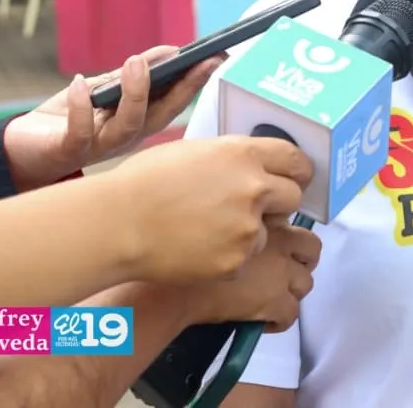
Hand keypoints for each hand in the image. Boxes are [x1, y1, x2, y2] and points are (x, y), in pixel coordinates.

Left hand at [2, 46, 222, 190]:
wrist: (21, 152)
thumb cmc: (64, 120)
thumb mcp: (100, 91)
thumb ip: (130, 75)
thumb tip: (168, 51)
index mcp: (138, 122)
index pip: (175, 102)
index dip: (197, 81)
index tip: (216, 57)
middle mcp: (125, 138)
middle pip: (163, 115)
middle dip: (184, 88)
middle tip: (198, 59)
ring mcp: (99, 147)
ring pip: (128, 125)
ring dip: (136, 93)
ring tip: (137, 62)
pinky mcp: (68, 151)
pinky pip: (81, 132)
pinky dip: (81, 107)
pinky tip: (79, 82)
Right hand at [103, 136, 313, 284]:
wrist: (115, 224)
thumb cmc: (143, 183)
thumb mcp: (194, 152)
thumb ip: (232, 159)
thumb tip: (252, 165)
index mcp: (243, 154)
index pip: (296, 159)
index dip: (296, 171)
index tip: (295, 179)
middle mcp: (254, 188)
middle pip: (292, 197)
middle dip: (277, 204)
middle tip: (252, 209)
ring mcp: (248, 227)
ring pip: (268, 232)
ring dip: (248, 234)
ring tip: (207, 231)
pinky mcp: (237, 260)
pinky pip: (245, 259)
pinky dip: (228, 258)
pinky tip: (198, 250)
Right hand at [191, 223, 321, 331]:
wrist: (175, 286)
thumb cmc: (187, 251)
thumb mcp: (223, 224)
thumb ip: (247, 225)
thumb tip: (256, 235)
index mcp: (269, 221)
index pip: (301, 228)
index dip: (295, 242)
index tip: (282, 252)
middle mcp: (281, 242)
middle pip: (312, 251)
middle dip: (303, 263)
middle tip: (284, 275)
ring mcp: (281, 273)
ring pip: (306, 284)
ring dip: (291, 291)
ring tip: (271, 298)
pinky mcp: (274, 302)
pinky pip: (291, 315)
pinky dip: (280, 321)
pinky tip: (262, 322)